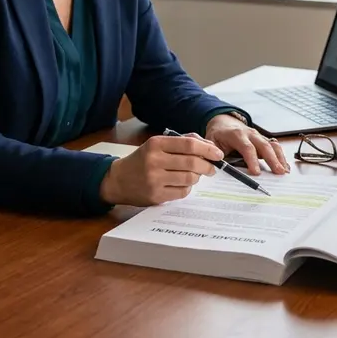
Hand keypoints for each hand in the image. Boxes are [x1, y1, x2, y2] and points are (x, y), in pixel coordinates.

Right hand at [99, 133, 221, 206]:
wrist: (118, 180)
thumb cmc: (143, 160)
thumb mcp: (158, 144)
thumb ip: (183, 141)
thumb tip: (210, 147)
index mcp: (156, 144)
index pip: (189, 144)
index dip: (208, 149)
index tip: (218, 154)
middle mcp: (154, 160)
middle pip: (192, 163)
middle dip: (207, 166)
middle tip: (212, 168)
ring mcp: (154, 179)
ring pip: (190, 179)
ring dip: (197, 177)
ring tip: (193, 175)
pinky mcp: (156, 195)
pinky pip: (183, 192)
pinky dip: (187, 188)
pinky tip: (181, 184)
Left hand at [204, 114, 289, 175]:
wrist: (224, 123)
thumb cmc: (218, 135)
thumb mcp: (211, 141)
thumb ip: (213, 152)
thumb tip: (216, 163)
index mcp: (236, 134)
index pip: (247, 147)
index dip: (252, 160)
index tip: (256, 173)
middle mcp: (250, 134)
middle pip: (264, 146)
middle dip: (272, 160)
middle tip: (278, 173)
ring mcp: (258, 136)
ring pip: (272, 145)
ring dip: (280, 158)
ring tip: (284, 171)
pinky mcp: (263, 140)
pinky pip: (275, 147)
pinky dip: (281, 156)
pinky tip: (284, 167)